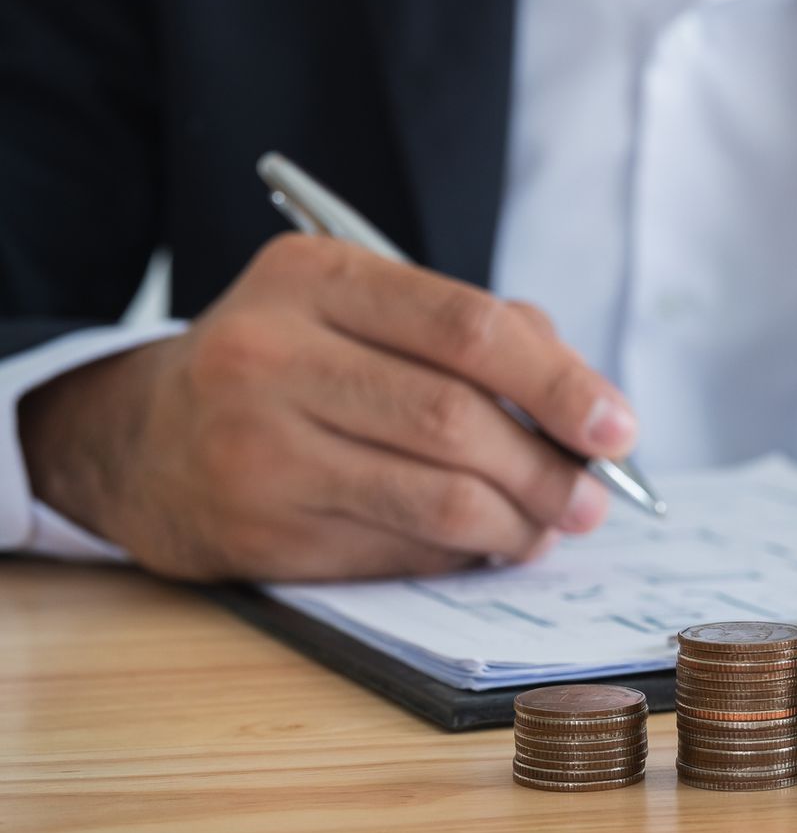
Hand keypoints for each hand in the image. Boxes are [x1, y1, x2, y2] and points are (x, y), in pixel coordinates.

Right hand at [19, 235, 637, 580]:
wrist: (144, 437)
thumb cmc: (292, 364)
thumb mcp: (360, 309)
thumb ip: (474, 335)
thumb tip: (586, 409)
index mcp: (314, 277)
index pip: (469, 327)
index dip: (561, 382)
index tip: (617, 427)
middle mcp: (272, 356)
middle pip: (457, 420)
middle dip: (548, 469)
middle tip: (592, 498)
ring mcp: (258, 449)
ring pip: (436, 499)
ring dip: (518, 524)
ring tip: (549, 526)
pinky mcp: (258, 531)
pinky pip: (399, 552)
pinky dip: (462, 555)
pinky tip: (481, 544)